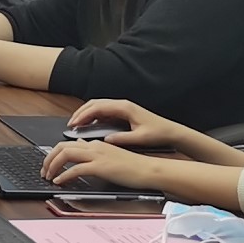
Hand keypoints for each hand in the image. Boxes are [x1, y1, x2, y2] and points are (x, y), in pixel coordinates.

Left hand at [40, 140, 161, 188]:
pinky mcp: (100, 167)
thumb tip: (82, 148)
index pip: (68, 144)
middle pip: (61, 146)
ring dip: (52, 165)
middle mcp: (94, 146)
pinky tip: (60, 182)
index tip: (49, 164)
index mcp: (96, 144)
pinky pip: (75, 169)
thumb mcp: (111, 155)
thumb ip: (95, 152)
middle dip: (48, 158)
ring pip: (65, 154)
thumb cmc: (133, 166)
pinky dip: (64, 175)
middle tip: (43, 170)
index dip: (54, 153)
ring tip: (48, 176)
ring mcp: (97, 155)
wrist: (148, 169)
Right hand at [62, 98, 190, 150]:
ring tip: (77, 124)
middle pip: (95, 104)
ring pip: (98, 106)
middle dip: (81, 113)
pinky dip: (94, 116)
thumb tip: (106, 140)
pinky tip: (90, 125)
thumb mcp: (140, 138)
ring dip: (86, 113)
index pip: (98, 108)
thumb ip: (122, 138)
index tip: (75, 123)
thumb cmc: (159, 133)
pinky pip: (104, 111)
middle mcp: (122, 105)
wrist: (172, 131)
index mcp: (124, 108)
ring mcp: (122, 107)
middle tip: (71, 124)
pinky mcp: (124, 112)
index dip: (83, 115)